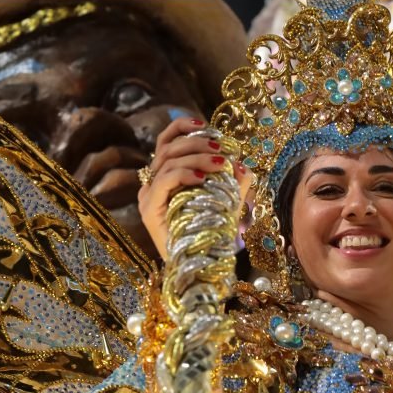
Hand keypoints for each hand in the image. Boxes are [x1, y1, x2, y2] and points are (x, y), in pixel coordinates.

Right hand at [138, 117, 251, 259]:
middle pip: (168, 148)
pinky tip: (204, 178)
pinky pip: (165, 180)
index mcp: (166, 178)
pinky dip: (185, 173)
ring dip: (198, 158)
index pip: (166, 142)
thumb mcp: (228, 203)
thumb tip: (243, 165)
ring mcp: (148, 196)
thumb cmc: (212, 235)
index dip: (182, 128)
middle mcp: (153, 184)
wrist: (200, 267)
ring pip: (168, 161)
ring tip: (221, 164)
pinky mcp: (149, 209)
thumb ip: (235, 184)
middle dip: (198, 143)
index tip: (205, 125)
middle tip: (222, 150)